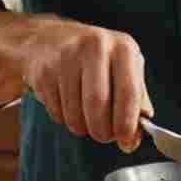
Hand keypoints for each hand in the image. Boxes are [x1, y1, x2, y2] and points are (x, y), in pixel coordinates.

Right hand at [17, 16, 152, 153]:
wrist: (49, 39)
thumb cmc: (95, 59)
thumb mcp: (124, 70)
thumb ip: (136, 103)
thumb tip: (132, 139)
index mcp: (123, 47)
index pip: (129, 92)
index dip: (127, 123)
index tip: (126, 141)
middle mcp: (95, 46)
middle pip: (98, 104)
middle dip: (102, 131)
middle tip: (103, 135)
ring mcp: (66, 56)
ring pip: (75, 113)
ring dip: (82, 127)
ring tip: (85, 116)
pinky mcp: (44, 70)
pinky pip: (57, 112)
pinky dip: (64, 119)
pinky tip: (67, 103)